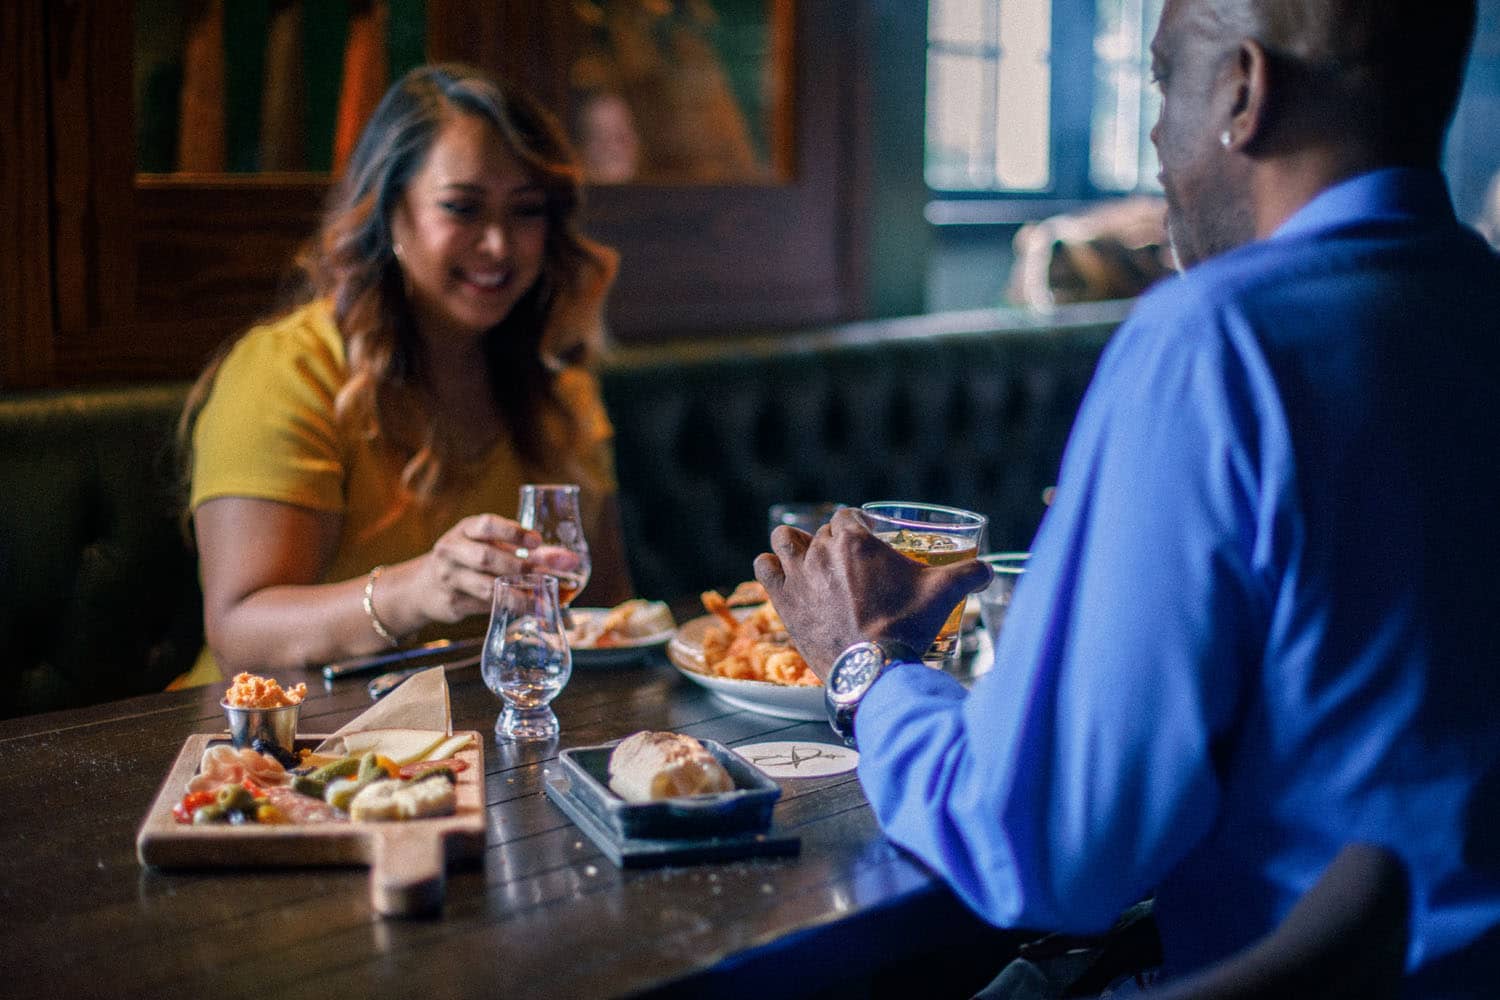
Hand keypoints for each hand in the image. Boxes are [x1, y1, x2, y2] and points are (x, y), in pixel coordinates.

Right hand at [410, 513, 541, 624]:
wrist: (424, 586)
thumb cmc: (469, 559)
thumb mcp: (491, 546)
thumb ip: (528, 551)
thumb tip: (569, 560)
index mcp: (465, 530)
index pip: (487, 525)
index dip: (513, 532)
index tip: (537, 541)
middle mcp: (452, 551)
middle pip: (486, 557)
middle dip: (518, 567)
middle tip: (545, 575)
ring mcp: (448, 578)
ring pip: (486, 587)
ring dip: (518, 593)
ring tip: (542, 598)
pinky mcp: (451, 603)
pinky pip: (485, 607)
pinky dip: (509, 608)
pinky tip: (529, 609)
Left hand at [753, 507, 991, 679]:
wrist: (873, 669)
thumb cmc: (906, 626)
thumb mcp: (942, 594)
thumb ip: (969, 574)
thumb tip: (988, 571)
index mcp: (855, 539)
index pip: (848, 517)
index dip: (857, 527)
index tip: (866, 539)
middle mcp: (820, 550)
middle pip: (821, 532)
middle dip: (834, 543)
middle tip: (850, 567)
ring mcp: (798, 575)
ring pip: (784, 540)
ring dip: (795, 545)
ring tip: (808, 560)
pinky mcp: (784, 601)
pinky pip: (764, 568)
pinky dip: (771, 567)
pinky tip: (781, 575)